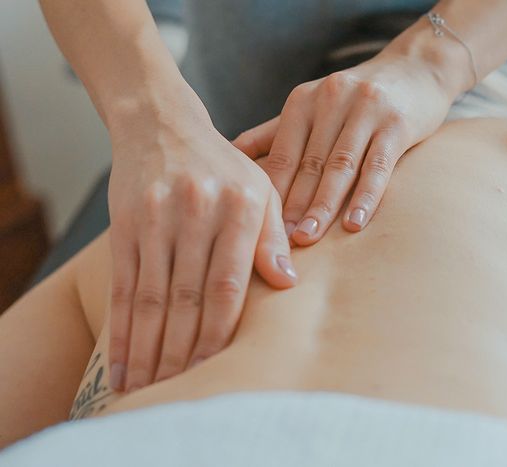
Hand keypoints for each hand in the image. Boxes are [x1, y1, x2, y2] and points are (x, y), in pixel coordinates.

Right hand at [107, 85, 296, 391]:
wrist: (162, 124)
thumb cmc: (222, 166)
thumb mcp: (261, 189)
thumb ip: (273, 237)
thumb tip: (287, 284)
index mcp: (240, 207)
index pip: (229, 285)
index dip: (220, 333)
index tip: (216, 370)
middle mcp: (197, 212)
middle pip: (187, 298)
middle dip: (182, 352)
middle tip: (178, 393)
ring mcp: (156, 217)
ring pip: (151, 297)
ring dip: (148, 349)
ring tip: (147, 389)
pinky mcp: (125, 223)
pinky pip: (123, 285)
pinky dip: (121, 328)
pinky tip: (121, 360)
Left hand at [233, 48, 454, 244]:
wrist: (415, 68)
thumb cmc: (355, 98)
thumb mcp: (312, 106)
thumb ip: (274, 131)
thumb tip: (230, 153)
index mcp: (303, 101)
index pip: (282, 154)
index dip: (271, 192)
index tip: (259, 227)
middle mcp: (331, 100)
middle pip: (309, 164)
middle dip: (293, 205)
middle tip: (281, 242)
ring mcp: (366, 110)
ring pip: (340, 166)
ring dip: (323, 206)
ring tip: (309, 237)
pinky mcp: (397, 123)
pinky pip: (378, 165)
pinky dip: (366, 196)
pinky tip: (354, 224)